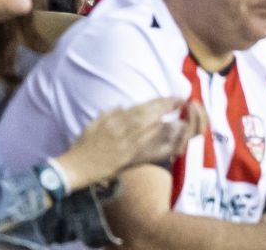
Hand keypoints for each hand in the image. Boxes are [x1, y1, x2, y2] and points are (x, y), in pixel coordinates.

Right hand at [54, 97, 200, 190]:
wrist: (80, 167)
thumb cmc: (86, 142)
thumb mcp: (97, 120)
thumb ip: (114, 112)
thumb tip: (127, 106)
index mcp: (120, 122)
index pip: (147, 109)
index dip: (165, 103)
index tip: (177, 98)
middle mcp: (130, 136)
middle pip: (158, 121)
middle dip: (172, 112)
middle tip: (184, 105)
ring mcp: (135, 150)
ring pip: (161, 139)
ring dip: (176, 129)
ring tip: (183, 122)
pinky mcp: (137, 162)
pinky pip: (157, 155)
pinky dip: (169, 147)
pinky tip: (176, 142)